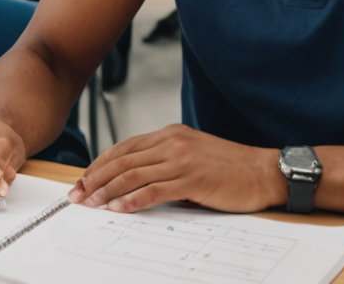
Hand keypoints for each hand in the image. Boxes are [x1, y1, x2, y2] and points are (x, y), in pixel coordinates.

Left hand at [67, 124, 285, 213]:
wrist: (265, 171)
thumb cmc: (231, 168)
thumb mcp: (193, 154)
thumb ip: (166, 162)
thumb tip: (137, 183)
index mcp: (169, 134)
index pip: (124, 148)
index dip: (99, 164)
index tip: (83, 179)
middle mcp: (171, 142)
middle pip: (122, 160)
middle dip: (95, 178)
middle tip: (78, 194)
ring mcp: (181, 159)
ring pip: (132, 175)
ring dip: (107, 191)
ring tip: (92, 204)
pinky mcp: (192, 178)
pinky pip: (154, 190)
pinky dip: (132, 200)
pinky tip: (119, 209)